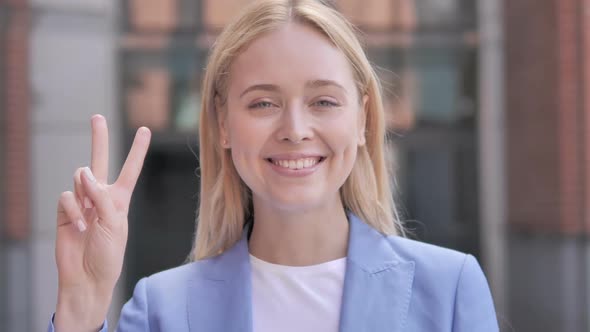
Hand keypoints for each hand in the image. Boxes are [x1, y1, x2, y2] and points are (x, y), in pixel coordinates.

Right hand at [54, 115, 150, 330]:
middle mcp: (101, 196)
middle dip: (98, 138)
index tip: (145, 130)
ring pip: (80, 177)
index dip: (137, 150)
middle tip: (97, 116)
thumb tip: (85, 172)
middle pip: (99, 160)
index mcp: (120, 199)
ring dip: (85, 193)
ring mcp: (81, 202)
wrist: (87, 278)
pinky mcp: (65, 211)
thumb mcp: (114, 224)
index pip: (130, 170)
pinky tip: (80, 226)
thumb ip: (102, 196)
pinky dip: (73, 210)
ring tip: (90, 216)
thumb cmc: (108, 254)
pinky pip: (66, 196)